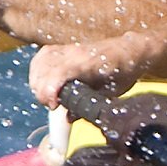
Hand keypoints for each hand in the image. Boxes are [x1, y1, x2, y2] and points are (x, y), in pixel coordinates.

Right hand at [28, 39, 143, 107]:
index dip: (49, 90)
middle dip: (42, 90)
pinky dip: (37, 69)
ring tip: (46, 95)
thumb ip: (88, 105)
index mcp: (88, 63)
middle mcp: (75, 53)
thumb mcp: (109, 93)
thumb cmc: (123, 71)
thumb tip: (67, 118)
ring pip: (41, 61)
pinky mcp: (64, 48)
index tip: (53, 105)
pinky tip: (41, 82)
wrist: (129, 50)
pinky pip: (43, 56)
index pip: (58, 73)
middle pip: (44, 68)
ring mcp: (68, 48)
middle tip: (52, 105)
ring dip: (37, 80)